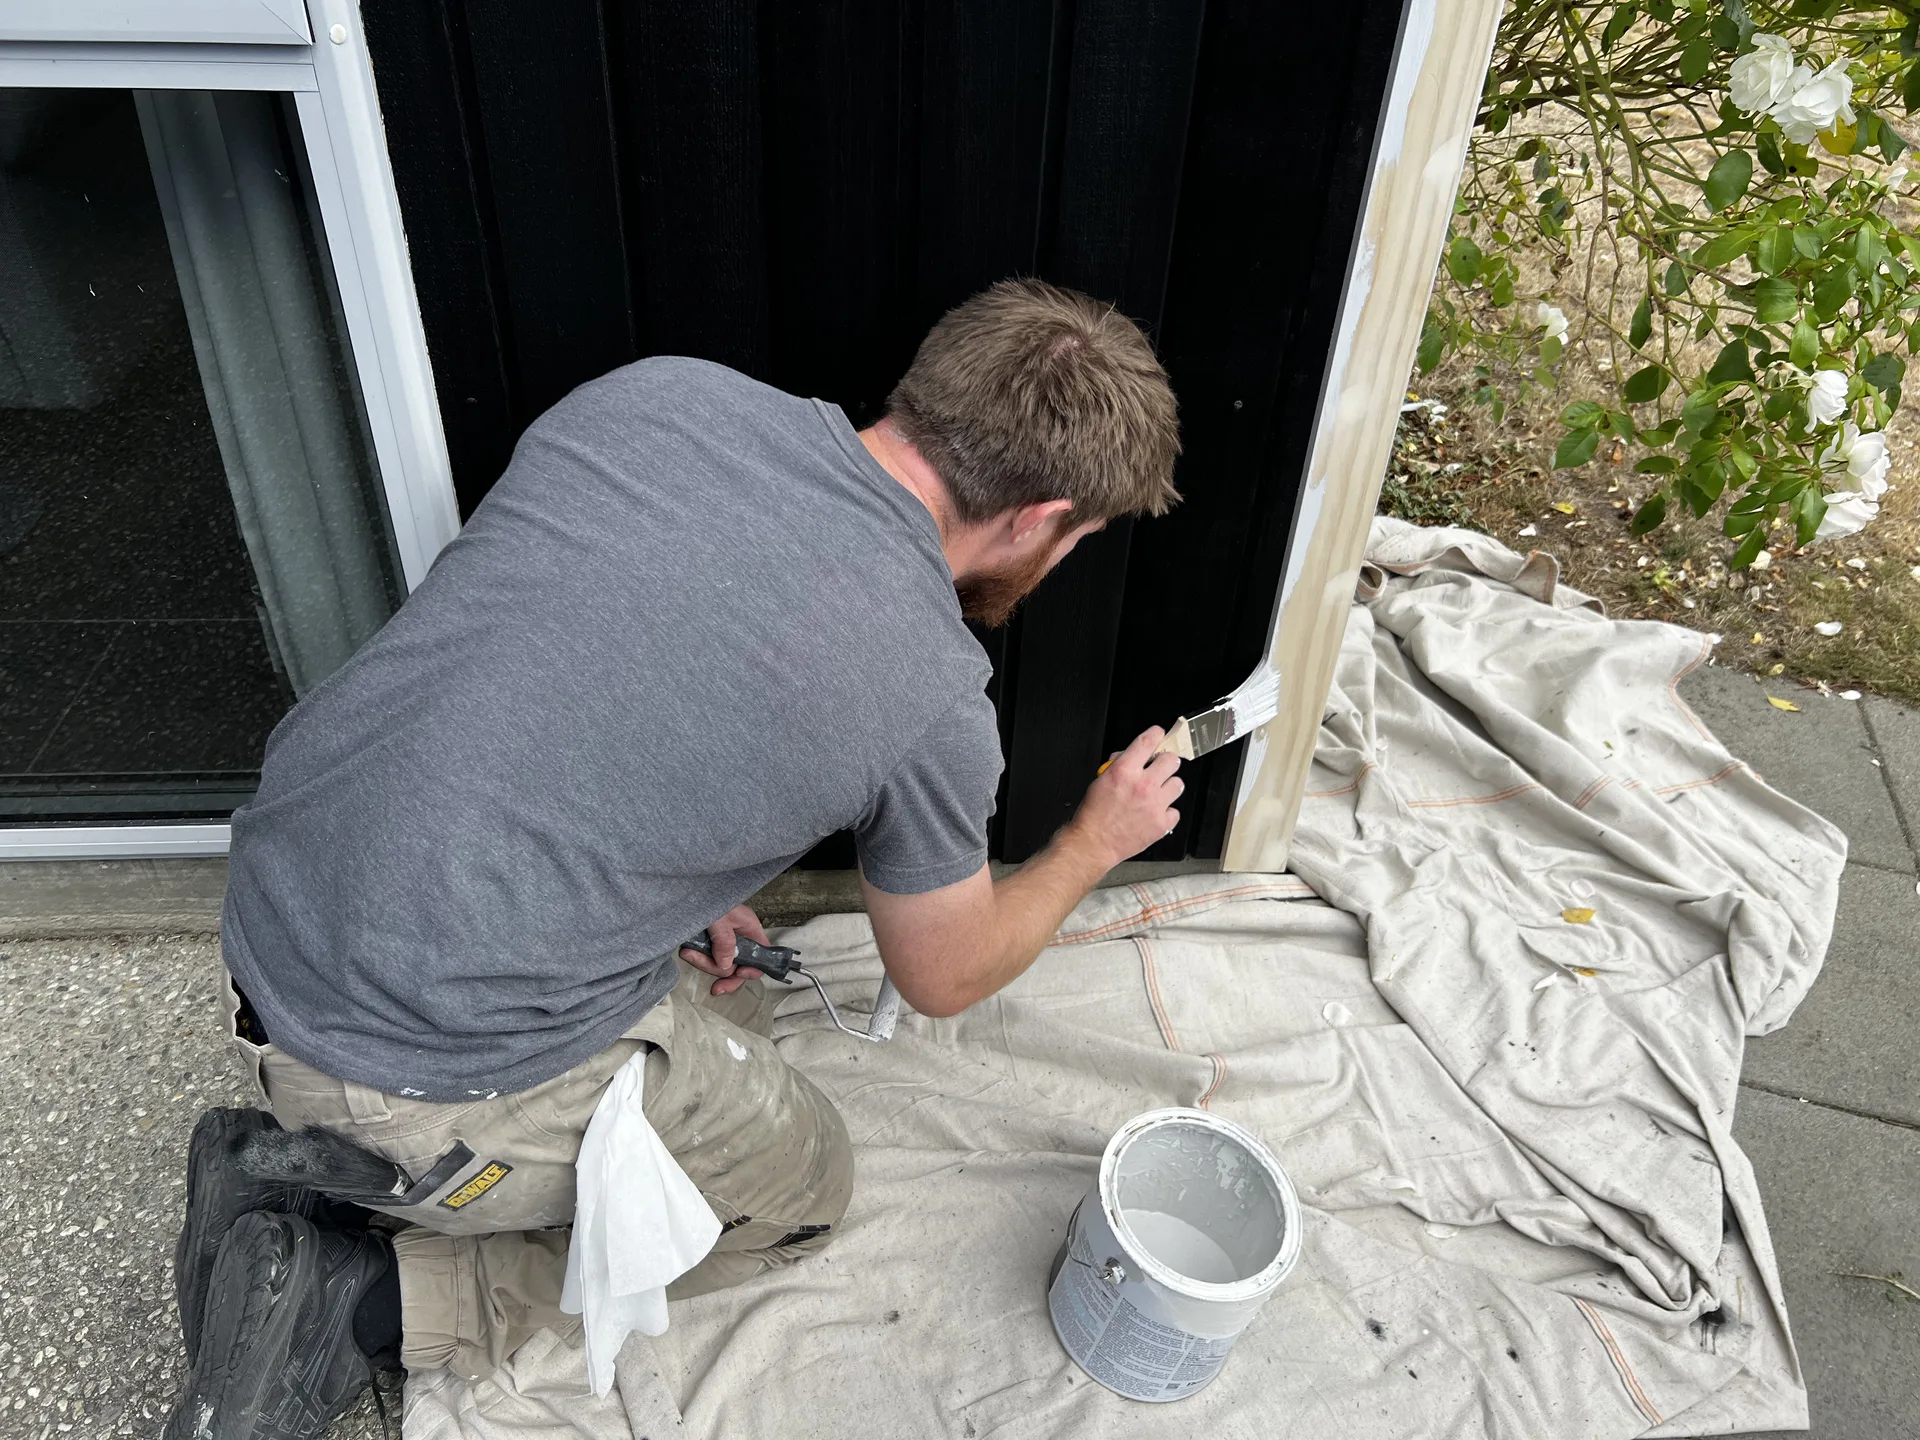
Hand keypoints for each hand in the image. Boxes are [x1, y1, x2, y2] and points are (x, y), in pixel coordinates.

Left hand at [679, 904, 771, 995]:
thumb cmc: (708, 895)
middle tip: (714, 988)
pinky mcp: (708, 942)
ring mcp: (722, 941)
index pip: (762, 956)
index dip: (753, 970)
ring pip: (719, 964)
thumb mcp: (719, 917)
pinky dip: (697, 958)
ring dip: (703, 963)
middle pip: (738, 966)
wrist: (686, 886)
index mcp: (749, 929)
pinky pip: (706, 958)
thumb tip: (726, 966)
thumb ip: (724, 941)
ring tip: (687, 953)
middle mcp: (739, 938)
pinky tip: (687, 951)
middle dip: (722, 973)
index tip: (739, 973)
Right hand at [1069, 726, 1183, 868]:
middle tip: (1159, 768)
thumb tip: (1132, 757)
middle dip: (1165, 762)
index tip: (1158, 735)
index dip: (1156, 734)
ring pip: (1178, 784)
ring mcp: (1155, 805)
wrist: (1093, 844)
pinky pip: (1175, 810)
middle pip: (1171, 760)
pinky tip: (1154, 813)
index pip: (1149, 741)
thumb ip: (1119, 764)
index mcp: (1125, 771)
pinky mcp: (1161, 823)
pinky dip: (1166, 812)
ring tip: (1157, 793)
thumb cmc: (1093, 814)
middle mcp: (1143, 785)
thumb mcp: (1100, 780)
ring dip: (1168, 786)